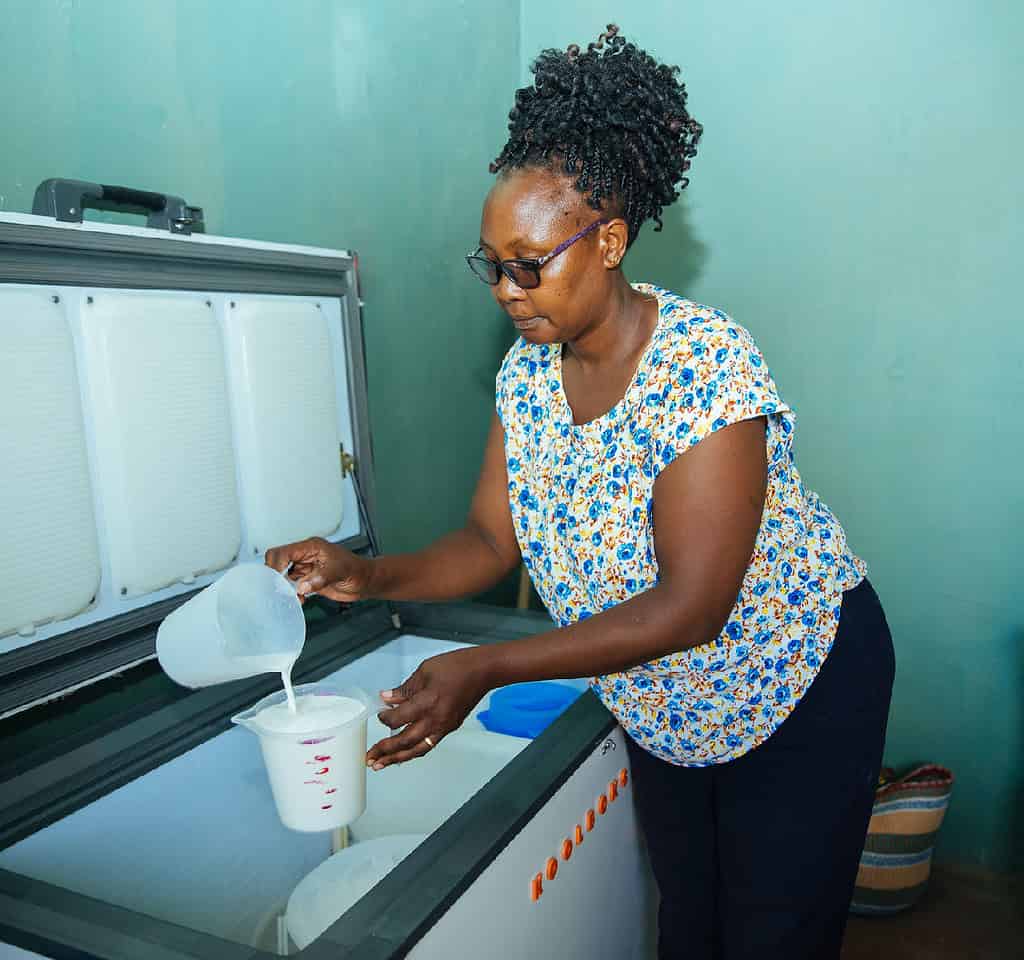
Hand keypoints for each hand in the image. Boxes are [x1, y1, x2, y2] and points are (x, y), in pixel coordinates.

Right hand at [264, 537, 372, 602]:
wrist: (365, 582)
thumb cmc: (357, 570)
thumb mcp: (339, 571)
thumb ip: (320, 578)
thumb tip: (302, 586)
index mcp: (311, 547)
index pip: (283, 552)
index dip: (275, 564)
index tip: (275, 579)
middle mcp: (305, 556)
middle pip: (278, 562)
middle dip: (275, 576)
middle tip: (278, 590)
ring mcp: (306, 568)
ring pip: (284, 576)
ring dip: (284, 588)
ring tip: (293, 597)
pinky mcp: (308, 580)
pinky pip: (293, 587)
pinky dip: (293, 594)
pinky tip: (301, 600)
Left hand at [366, 646, 496, 769]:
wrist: (483, 671)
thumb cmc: (457, 666)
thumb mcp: (425, 671)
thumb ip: (404, 688)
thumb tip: (387, 698)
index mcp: (427, 702)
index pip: (397, 719)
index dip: (384, 719)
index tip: (379, 715)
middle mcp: (435, 719)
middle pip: (405, 742)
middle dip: (385, 751)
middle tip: (370, 757)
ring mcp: (444, 726)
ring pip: (417, 749)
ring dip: (397, 759)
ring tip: (382, 765)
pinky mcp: (450, 728)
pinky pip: (429, 745)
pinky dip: (414, 751)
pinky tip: (405, 753)